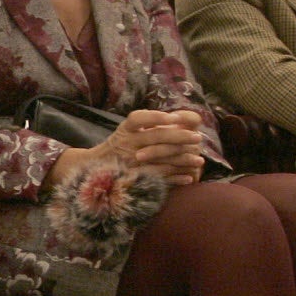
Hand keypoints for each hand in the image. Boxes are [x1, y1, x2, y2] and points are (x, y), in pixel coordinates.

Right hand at [85, 109, 205, 186]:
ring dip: (182, 159)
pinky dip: (174, 178)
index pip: (138, 118)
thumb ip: (149, 124)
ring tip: (199, 161)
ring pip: (160, 159)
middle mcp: (126, 143)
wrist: (95, 171)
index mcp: (125, 129)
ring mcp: (129, 162)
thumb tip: (180, 119)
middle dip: (180, 136)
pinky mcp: (134, 179)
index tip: (174, 118)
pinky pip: (158, 178)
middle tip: (198, 138)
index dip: (156, 117)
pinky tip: (189, 177)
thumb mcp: (127, 131)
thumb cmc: (120, 147)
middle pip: (155, 137)